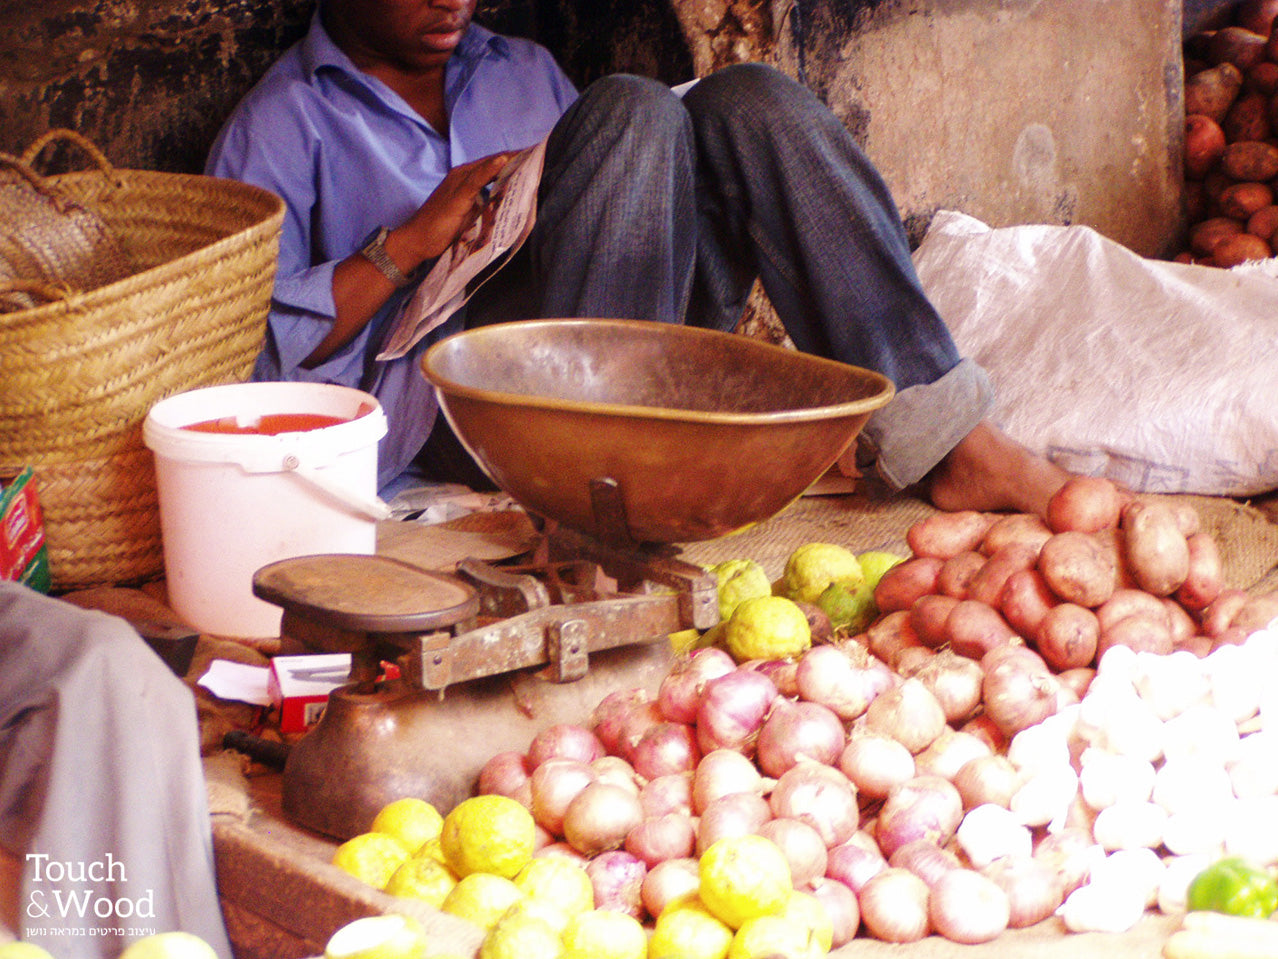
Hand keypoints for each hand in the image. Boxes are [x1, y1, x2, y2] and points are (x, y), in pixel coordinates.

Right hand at [305, 151, 515, 368]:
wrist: (418, 240)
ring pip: (487, 166)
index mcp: (464, 179)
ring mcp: (458, 184)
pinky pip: (476, 178)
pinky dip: (490, 168)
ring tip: (529, 153)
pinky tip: (504, 160)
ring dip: (508, 159)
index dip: (513, 161)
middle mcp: (460, 176)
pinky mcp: (457, 195)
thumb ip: (484, 203)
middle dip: (515, 157)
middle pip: (493, 162)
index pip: (492, 166)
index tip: (533, 157)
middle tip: (537, 153)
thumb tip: (505, 201)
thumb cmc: (442, 229)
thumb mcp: (469, 212)